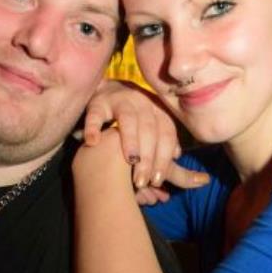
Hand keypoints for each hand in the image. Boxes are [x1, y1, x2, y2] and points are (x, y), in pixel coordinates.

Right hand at [83, 81, 207, 193]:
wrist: (107, 91)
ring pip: (128, 119)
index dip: (164, 157)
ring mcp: (120, 100)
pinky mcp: (98, 101)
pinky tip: (93, 143)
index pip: (167, 134)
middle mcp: (143, 103)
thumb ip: (165, 148)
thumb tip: (178, 159)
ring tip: (130, 161)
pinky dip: (94, 127)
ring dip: (130, 141)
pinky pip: (95, 114)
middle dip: (148, 156)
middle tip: (142, 181)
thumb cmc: (134, 120)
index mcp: (159, 111)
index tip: (158, 180)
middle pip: (150, 129)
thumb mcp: (152, 130)